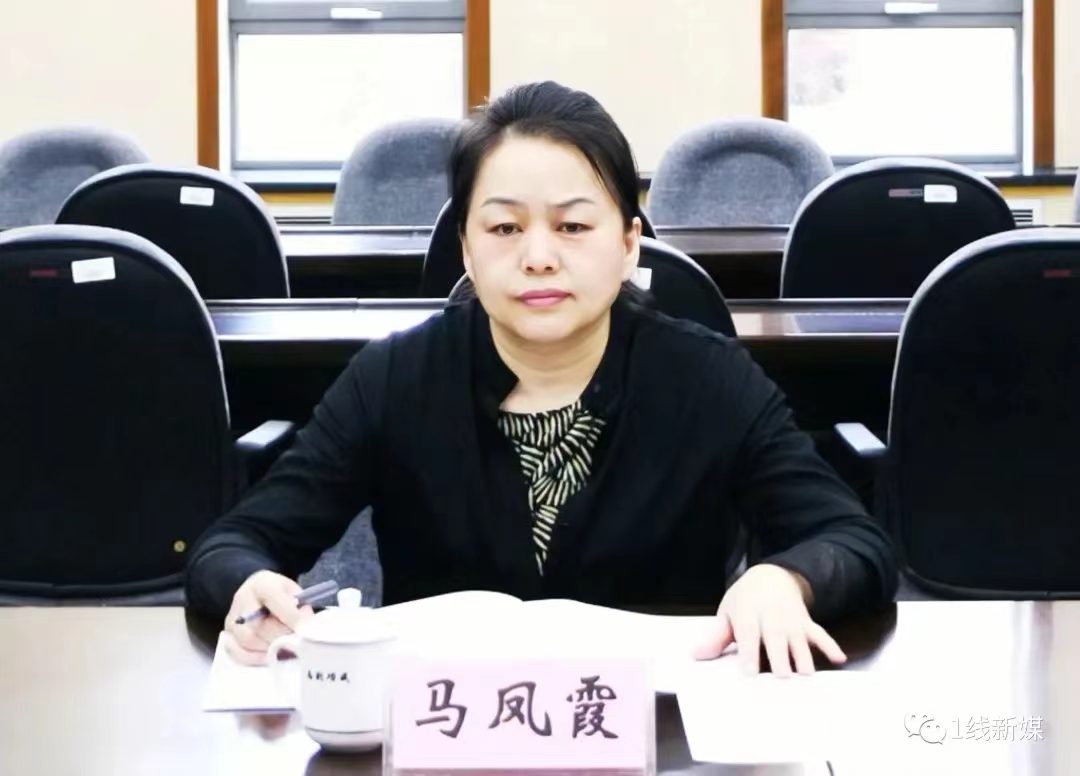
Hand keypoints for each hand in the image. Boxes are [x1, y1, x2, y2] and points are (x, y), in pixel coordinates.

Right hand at [224, 570, 313, 665]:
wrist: (257, 592)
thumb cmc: (280, 594)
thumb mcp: (294, 591)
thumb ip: (301, 606)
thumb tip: (305, 625)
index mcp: (262, 584)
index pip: (274, 600)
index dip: (291, 616)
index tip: (305, 629)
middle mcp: (242, 599)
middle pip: (259, 625)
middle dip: (281, 637)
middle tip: (296, 643)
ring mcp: (232, 618)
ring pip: (247, 640)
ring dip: (269, 649)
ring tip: (285, 649)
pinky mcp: (228, 635)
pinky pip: (237, 652)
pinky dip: (255, 659)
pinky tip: (269, 657)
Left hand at [694, 564, 845, 676]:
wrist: (772, 576)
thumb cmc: (744, 599)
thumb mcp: (727, 612)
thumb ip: (716, 636)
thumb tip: (697, 655)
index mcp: (748, 614)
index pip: (748, 634)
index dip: (748, 653)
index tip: (749, 673)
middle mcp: (772, 617)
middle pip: (776, 638)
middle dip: (779, 657)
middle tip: (782, 677)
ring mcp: (792, 620)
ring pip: (799, 639)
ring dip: (804, 656)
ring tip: (807, 675)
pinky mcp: (807, 622)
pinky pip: (820, 633)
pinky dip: (830, 645)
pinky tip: (840, 658)